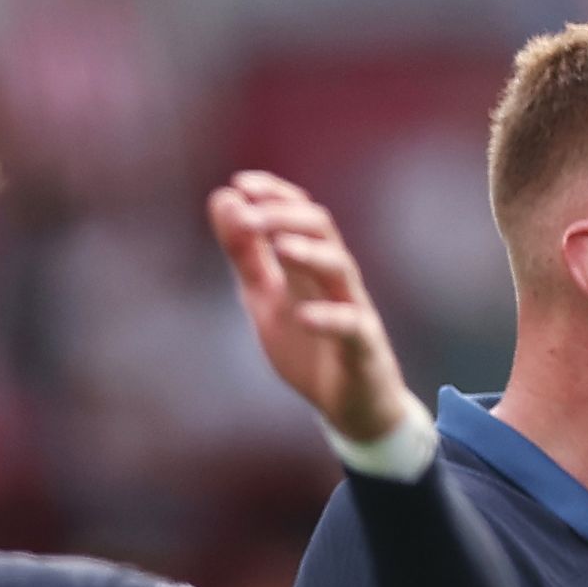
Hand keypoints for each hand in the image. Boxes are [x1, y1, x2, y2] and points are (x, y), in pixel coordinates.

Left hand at [210, 170, 420, 445]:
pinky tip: (303, 314)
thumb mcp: (265, 296)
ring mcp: (353, 309)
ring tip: (280, 245)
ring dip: (310, 253)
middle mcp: (334, 279)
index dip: (274, 195)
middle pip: (322, 230)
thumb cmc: (308, 343)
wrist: (349, 404)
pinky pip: (352, 326)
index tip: (240, 182)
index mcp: (309, 265)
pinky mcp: (363, 347)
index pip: (299, 214)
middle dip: (285, 216)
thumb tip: (225, 199)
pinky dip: (329, 318)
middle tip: (249, 212)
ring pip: (341, 268)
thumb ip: (246, 253)